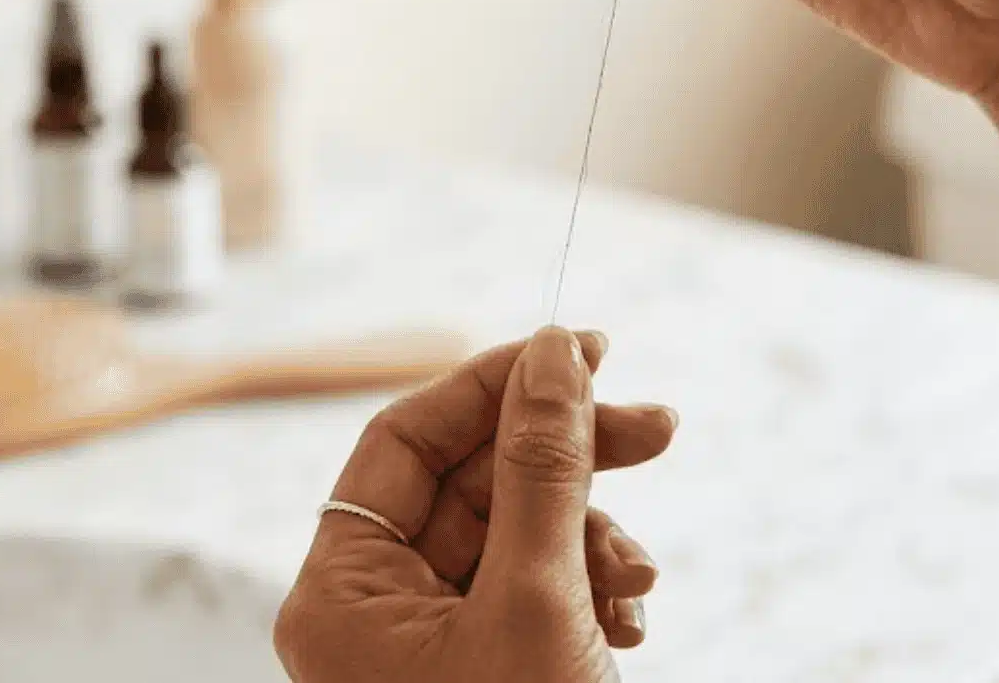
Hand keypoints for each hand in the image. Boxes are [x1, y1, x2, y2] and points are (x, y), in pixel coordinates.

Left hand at [274, 328, 672, 682]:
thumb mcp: (536, 597)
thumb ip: (542, 465)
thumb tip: (553, 351)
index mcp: (340, 591)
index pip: (406, 438)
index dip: (496, 383)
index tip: (585, 349)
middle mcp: (372, 611)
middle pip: (471, 481)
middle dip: (570, 458)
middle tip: (658, 425)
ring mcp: (428, 645)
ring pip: (515, 535)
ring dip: (592, 537)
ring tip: (638, 579)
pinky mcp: (483, 669)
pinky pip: (534, 589)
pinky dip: (589, 586)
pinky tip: (630, 614)